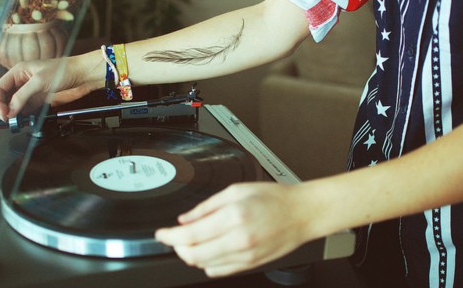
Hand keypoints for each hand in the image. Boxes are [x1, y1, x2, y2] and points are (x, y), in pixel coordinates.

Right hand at [0, 56, 100, 120]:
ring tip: (14, 121)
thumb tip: (10, 110)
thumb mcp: (39, 81)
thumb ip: (23, 96)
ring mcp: (31, 92)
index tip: (2, 113)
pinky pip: (27, 110)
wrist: (82, 75)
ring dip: (13, 114)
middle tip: (6, 119)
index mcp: (18, 72)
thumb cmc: (64, 70)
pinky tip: (24, 119)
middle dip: (2, 109)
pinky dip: (24, 116)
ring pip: (15, 105)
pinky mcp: (40, 100)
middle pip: (4, 98)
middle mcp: (22, 82)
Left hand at [155, 182, 316, 277]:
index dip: (169, 237)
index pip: (190, 235)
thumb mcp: (236, 191)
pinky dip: (207, 262)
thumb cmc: (274, 198)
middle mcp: (238, 240)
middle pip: (193, 255)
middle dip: (177, 248)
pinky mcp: (250, 264)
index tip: (160, 233)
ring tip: (191, 241)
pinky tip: (209, 249)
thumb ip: (206, 206)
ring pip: (204, 265)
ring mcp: (245, 256)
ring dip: (191, 255)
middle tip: (173, 238)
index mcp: (233, 217)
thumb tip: (185, 219)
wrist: (301, 214)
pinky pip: (219, 271)